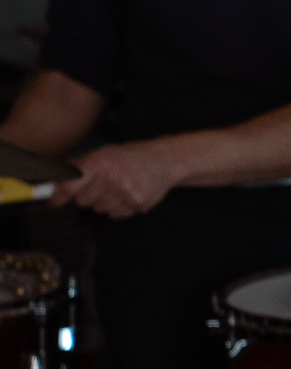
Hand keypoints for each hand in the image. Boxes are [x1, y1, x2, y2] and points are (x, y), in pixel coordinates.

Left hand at [51, 141, 181, 217]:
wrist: (163, 161)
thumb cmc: (128, 157)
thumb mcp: (101, 154)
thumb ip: (75, 169)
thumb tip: (50, 185)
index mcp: (100, 161)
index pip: (69, 187)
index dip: (58, 197)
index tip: (54, 202)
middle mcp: (112, 177)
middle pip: (82, 201)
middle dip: (87, 195)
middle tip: (100, 185)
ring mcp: (125, 192)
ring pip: (98, 209)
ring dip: (104, 202)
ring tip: (118, 188)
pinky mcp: (136, 204)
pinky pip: (114, 215)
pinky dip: (118, 207)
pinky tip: (127, 195)